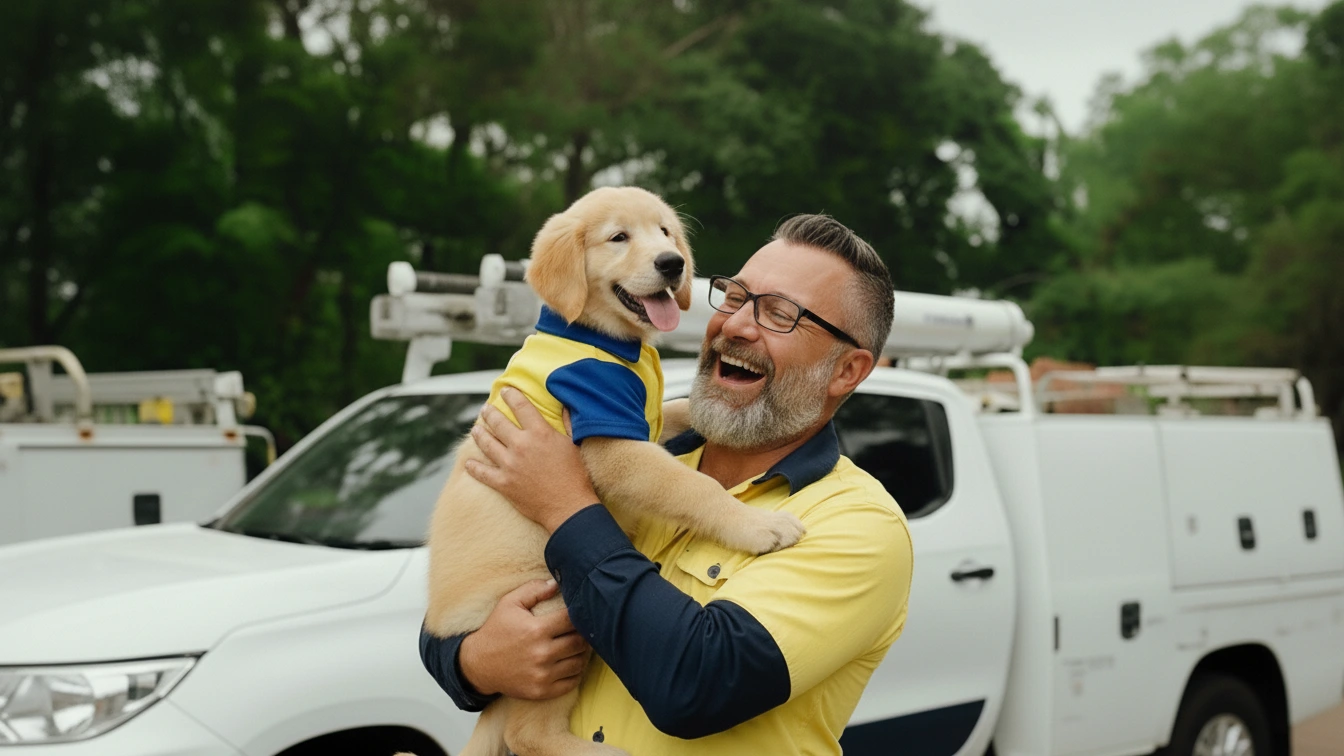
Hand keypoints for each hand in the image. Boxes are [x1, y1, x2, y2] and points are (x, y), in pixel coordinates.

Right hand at [458, 579, 589, 699]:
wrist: (477, 664)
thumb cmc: (496, 630)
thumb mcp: (509, 603)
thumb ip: (534, 590)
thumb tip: (557, 584)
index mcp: (536, 629)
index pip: (572, 619)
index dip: (579, 614)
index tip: (578, 613)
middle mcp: (541, 653)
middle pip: (579, 642)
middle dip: (583, 634)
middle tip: (581, 630)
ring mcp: (542, 675)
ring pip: (579, 662)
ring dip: (582, 653)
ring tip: (577, 645)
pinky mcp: (542, 691)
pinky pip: (572, 682)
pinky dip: (576, 672)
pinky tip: (570, 662)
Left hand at [466, 386, 598, 532]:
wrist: (568, 507)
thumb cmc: (575, 475)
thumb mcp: (573, 444)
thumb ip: (567, 422)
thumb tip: (564, 405)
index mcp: (539, 433)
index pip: (521, 406)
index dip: (511, 395)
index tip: (506, 391)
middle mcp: (521, 445)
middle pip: (498, 422)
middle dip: (489, 412)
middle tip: (486, 409)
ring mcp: (509, 464)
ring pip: (486, 444)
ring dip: (479, 434)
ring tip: (476, 429)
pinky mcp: (503, 483)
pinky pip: (482, 473)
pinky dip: (473, 467)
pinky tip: (469, 463)